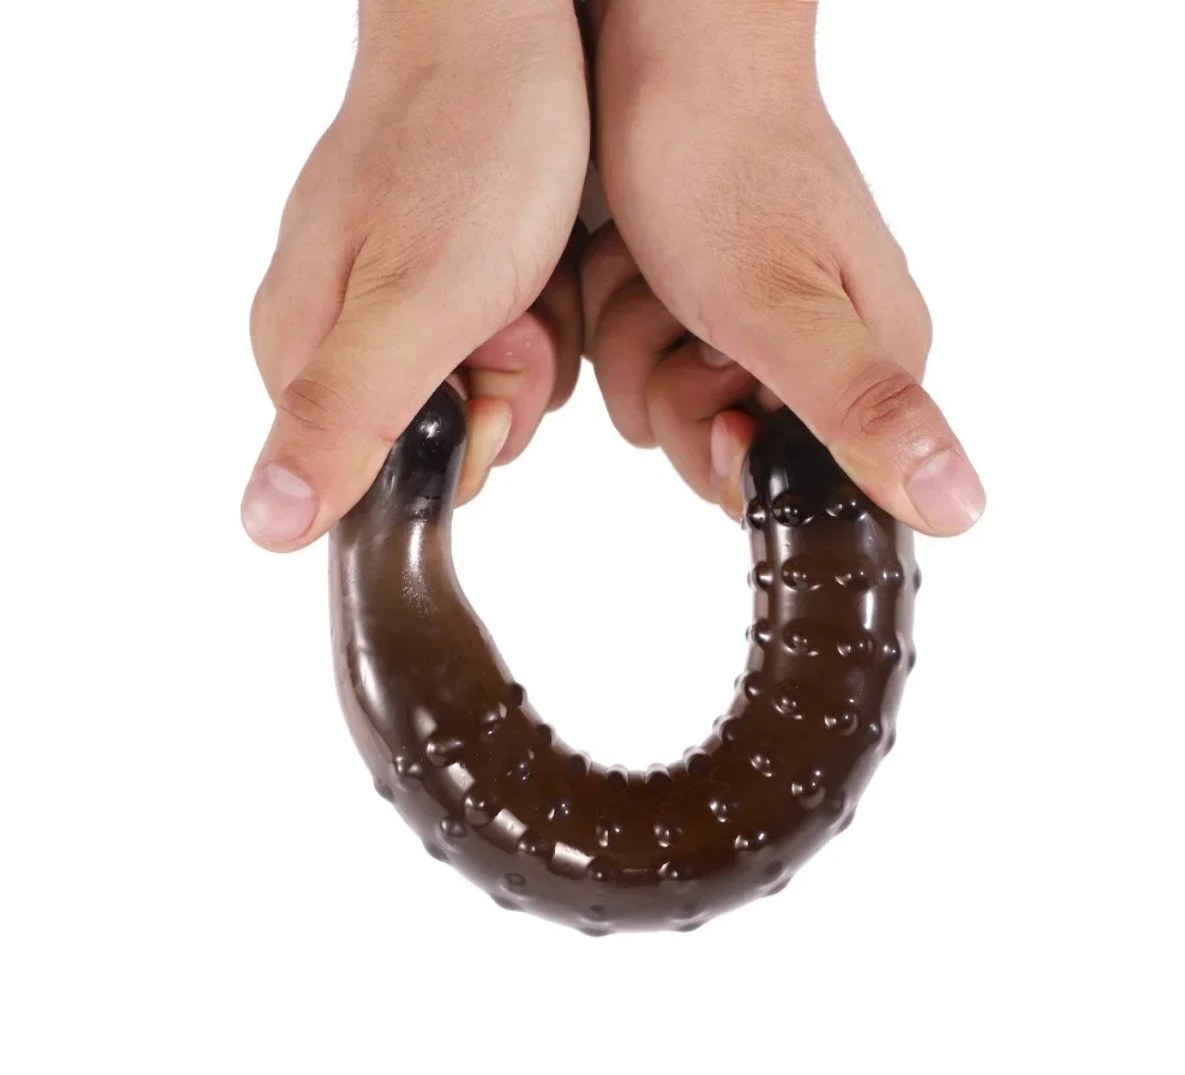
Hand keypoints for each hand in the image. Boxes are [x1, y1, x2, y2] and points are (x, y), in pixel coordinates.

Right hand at [243, 1, 588, 549]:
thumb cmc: (468, 145)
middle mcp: (343, 336)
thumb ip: (342, 418)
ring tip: (526, 265)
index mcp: (306, 353)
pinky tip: (539, 255)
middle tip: (508, 299)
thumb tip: (264, 527)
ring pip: (494, 391)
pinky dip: (545, 309)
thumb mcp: (413, 302)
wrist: (512, 22)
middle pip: (451, 438)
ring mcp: (397, 304)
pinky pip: (512, 343)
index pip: (388, 481)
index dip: (460, 439)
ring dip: (535, 339)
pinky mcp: (449, 279)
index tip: (479, 363)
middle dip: (505, 381)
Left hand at [581, 0, 984, 532]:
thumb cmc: (726, 165)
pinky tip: (636, 260)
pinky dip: (618, 315)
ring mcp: (751, 335)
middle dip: (672, 386)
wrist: (666, 61)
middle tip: (690, 306)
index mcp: (867, 369)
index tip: (720, 378)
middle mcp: (816, 359)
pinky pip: (636, 365)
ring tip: (661, 269)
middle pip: (714, 453)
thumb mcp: (790, 310)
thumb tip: (962, 509)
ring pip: (661, 411)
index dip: (733, 453)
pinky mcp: (698, 313)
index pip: (793, 489)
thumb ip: (867, 414)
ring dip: (636, 339)